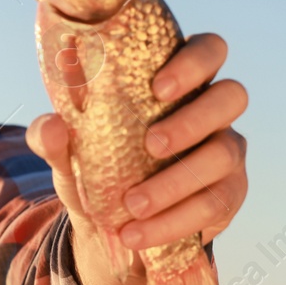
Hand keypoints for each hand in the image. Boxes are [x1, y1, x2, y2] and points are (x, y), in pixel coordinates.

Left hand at [26, 33, 247, 284]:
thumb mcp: (70, 154)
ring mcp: (226, 150)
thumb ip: (54, 138)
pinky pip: (213, 204)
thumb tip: (53, 126)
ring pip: (223, 154)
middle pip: (232, 95)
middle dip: (194, 118)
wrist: (113, 224)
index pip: (209, 51)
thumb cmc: (99, 166)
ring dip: (176, 182)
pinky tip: (138, 234)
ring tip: (133, 204)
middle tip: (151, 144)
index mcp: (179, 83)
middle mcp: (212, 111)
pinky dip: (172, 222)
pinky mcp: (228, 193)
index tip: (158, 88)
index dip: (194, 63)